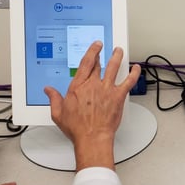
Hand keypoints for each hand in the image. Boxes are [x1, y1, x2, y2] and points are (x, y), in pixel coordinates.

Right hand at [44, 41, 140, 170]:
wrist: (92, 137)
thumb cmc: (78, 128)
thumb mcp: (58, 113)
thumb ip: (53, 99)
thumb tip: (48, 90)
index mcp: (78, 87)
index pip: (85, 63)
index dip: (91, 52)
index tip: (95, 47)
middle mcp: (93, 85)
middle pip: (99, 65)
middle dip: (102, 55)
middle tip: (105, 49)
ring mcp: (107, 89)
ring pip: (113, 67)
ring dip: (117, 57)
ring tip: (119, 51)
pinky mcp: (118, 96)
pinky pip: (128, 81)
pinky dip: (134, 74)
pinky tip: (137, 68)